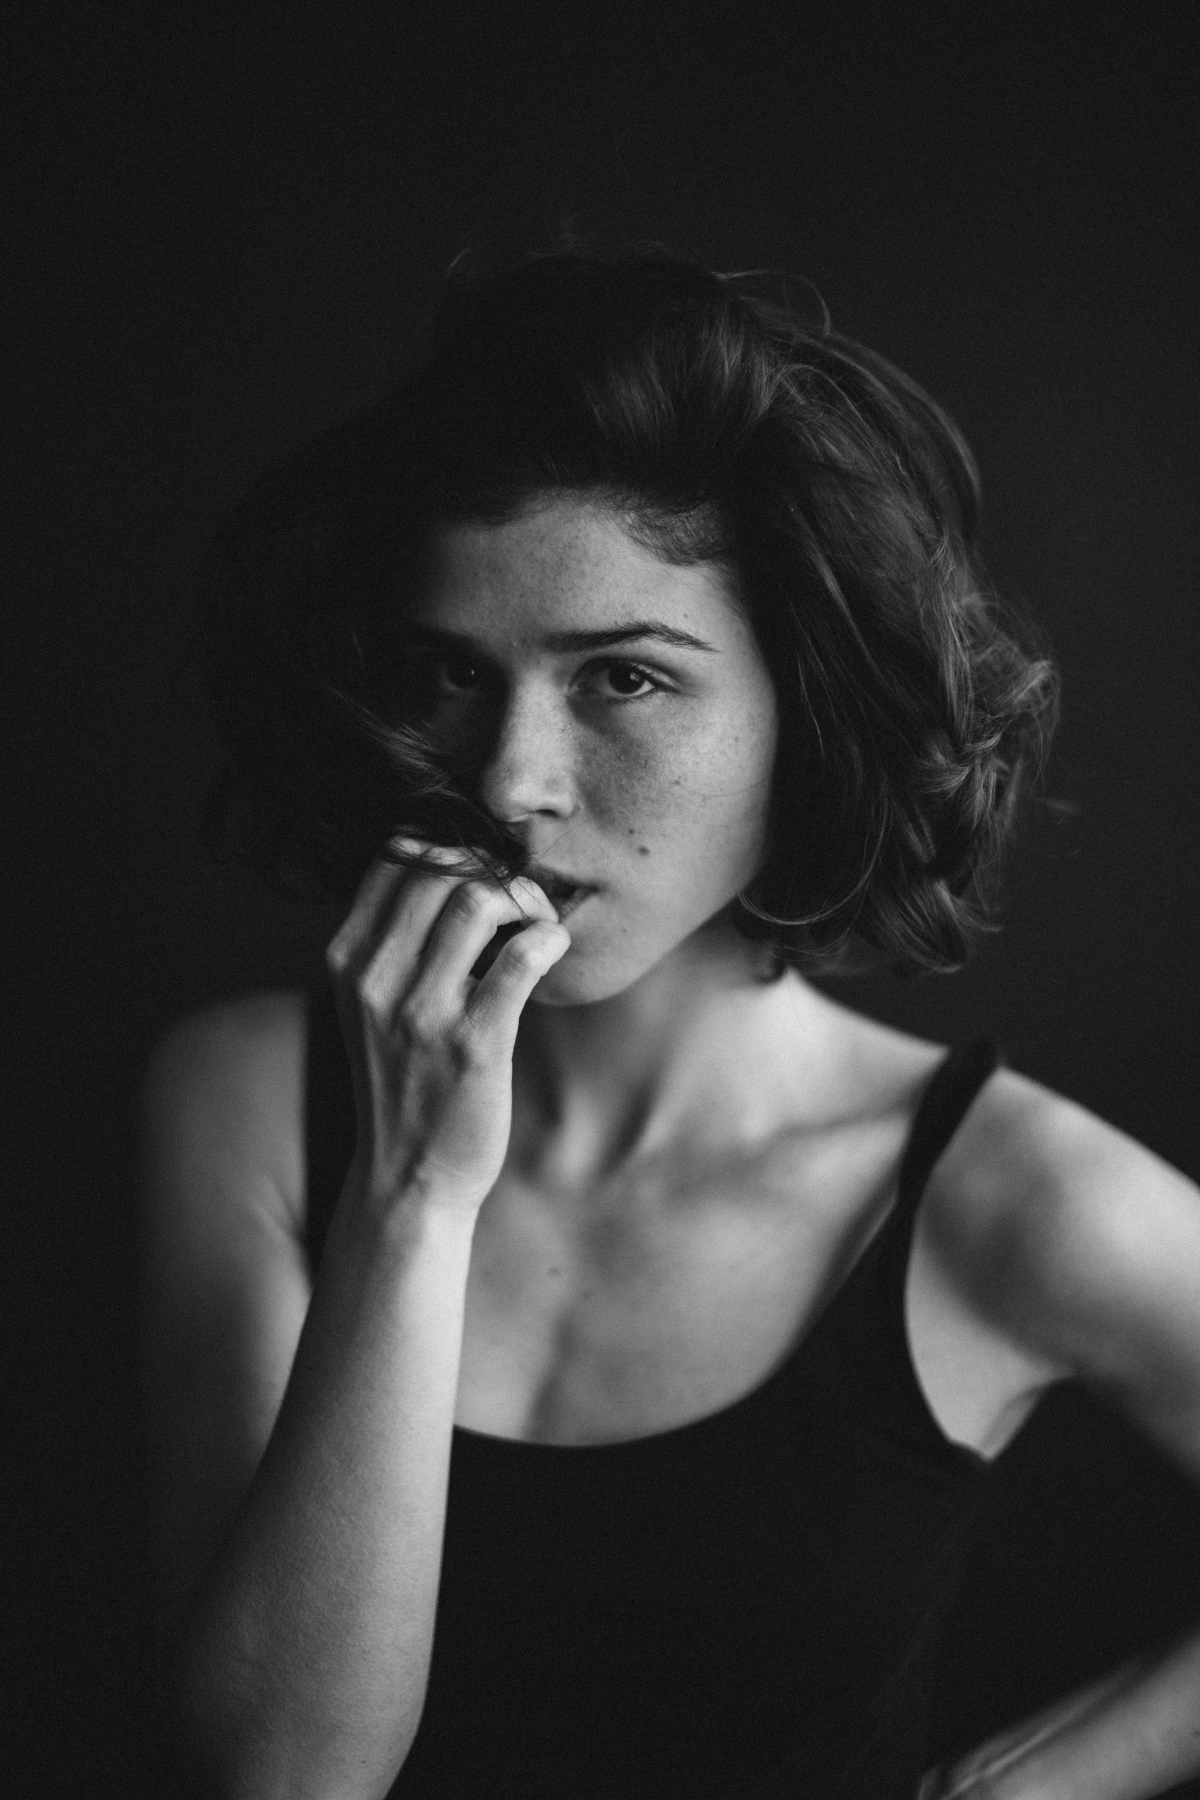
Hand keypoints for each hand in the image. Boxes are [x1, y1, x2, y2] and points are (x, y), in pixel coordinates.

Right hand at [325, 838, 569, 1219]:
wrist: (407, 1178)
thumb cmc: (403, 1082)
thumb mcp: (371, 1005)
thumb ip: (393, 942)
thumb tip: (443, 867)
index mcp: (348, 960)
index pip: (394, 856)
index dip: (452, 846)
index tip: (484, 873)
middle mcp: (376, 979)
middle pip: (439, 867)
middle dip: (494, 867)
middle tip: (524, 898)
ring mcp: (422, 1012)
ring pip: (477, 899)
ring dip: (525, 897)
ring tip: (538, 922)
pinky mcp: (474, 1044)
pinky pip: (520, 958)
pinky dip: (548, 937)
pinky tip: (552, 949)